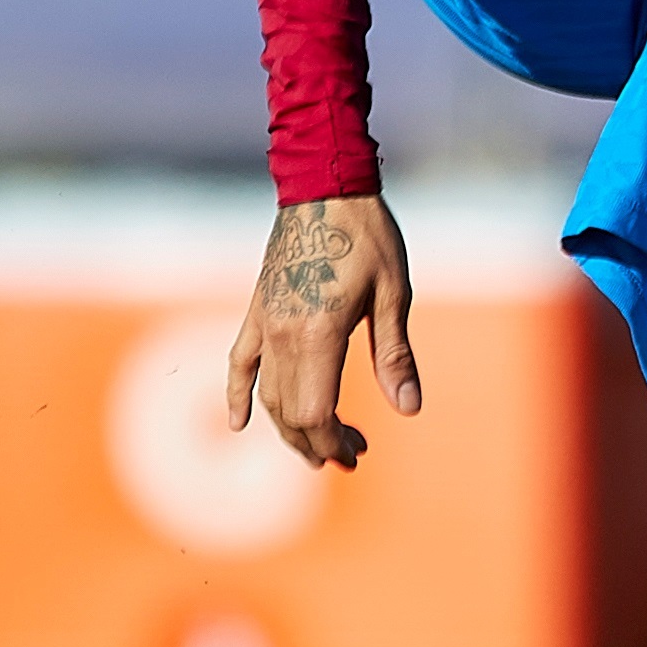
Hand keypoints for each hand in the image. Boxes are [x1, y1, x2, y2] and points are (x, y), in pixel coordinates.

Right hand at [224, 192, 419, 468]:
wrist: (325, 189)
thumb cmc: (369, 237)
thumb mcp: (394, 295)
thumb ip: (394, 355)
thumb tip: (408, 409)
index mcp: (319, 334)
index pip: (316, 413)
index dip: (333, 443)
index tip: (357, 454)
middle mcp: (283, 335)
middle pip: (290, 412)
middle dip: (317, 443)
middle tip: (349, 457)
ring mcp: (264, 323)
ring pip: (267, 395)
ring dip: (288, 429)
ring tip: (317, 449)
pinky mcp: (256, 311)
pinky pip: (239, 363)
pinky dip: (238, 395)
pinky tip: (239, 423)